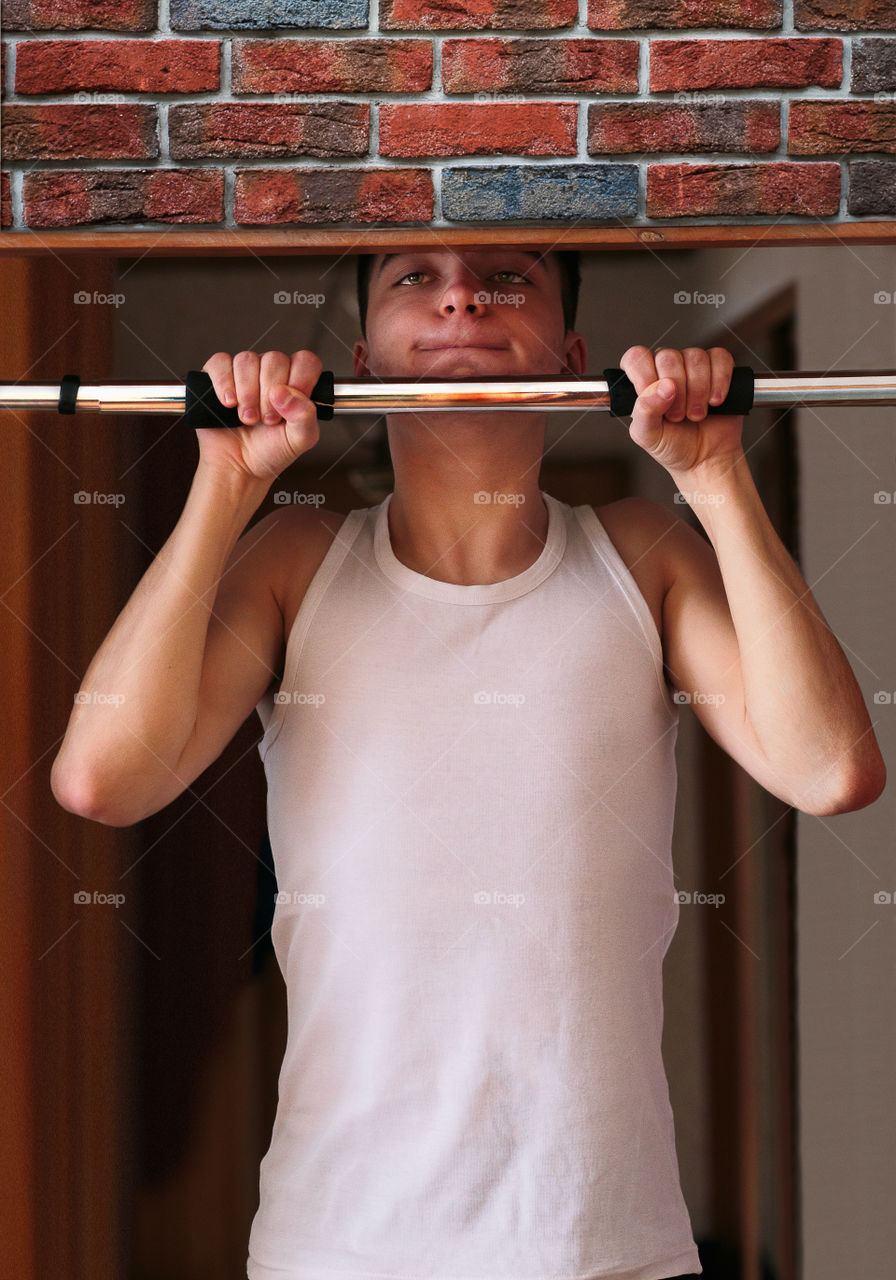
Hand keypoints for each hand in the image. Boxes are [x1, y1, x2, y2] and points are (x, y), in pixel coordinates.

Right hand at [197, 349, 322, 483]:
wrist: (238, 468)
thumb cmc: (270, 452)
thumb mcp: (299, 440)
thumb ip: (305, 416)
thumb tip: (285, 392)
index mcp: (295, 384)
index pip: (305, 360)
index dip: (299, 380)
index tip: (290, 407)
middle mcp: (271, 374)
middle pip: (274, 359)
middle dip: (269, 395)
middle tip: (267, 420)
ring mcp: (244, 373)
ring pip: (246, 360)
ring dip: (247, 393)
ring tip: (247, 418)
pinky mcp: (218, 376)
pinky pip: (220, 362)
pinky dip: (223, 382)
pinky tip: (228, 403)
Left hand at [619, 345, 744, 476]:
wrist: (706, 459)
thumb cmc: (673, 446)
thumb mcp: (648, 436)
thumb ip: (645, 411)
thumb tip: (663, 386)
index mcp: (645, 381)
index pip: (636, 357)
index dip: (644, 374)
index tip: (655, 400)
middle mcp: (667, 370)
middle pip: (668, 357)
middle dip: (676, 392)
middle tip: (678, 416)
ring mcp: (693, 367)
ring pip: (695, 357)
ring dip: (698, 391)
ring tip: (696, 415)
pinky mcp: (719, 369)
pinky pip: (720, 358)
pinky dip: (720, 380)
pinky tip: (715, 401)